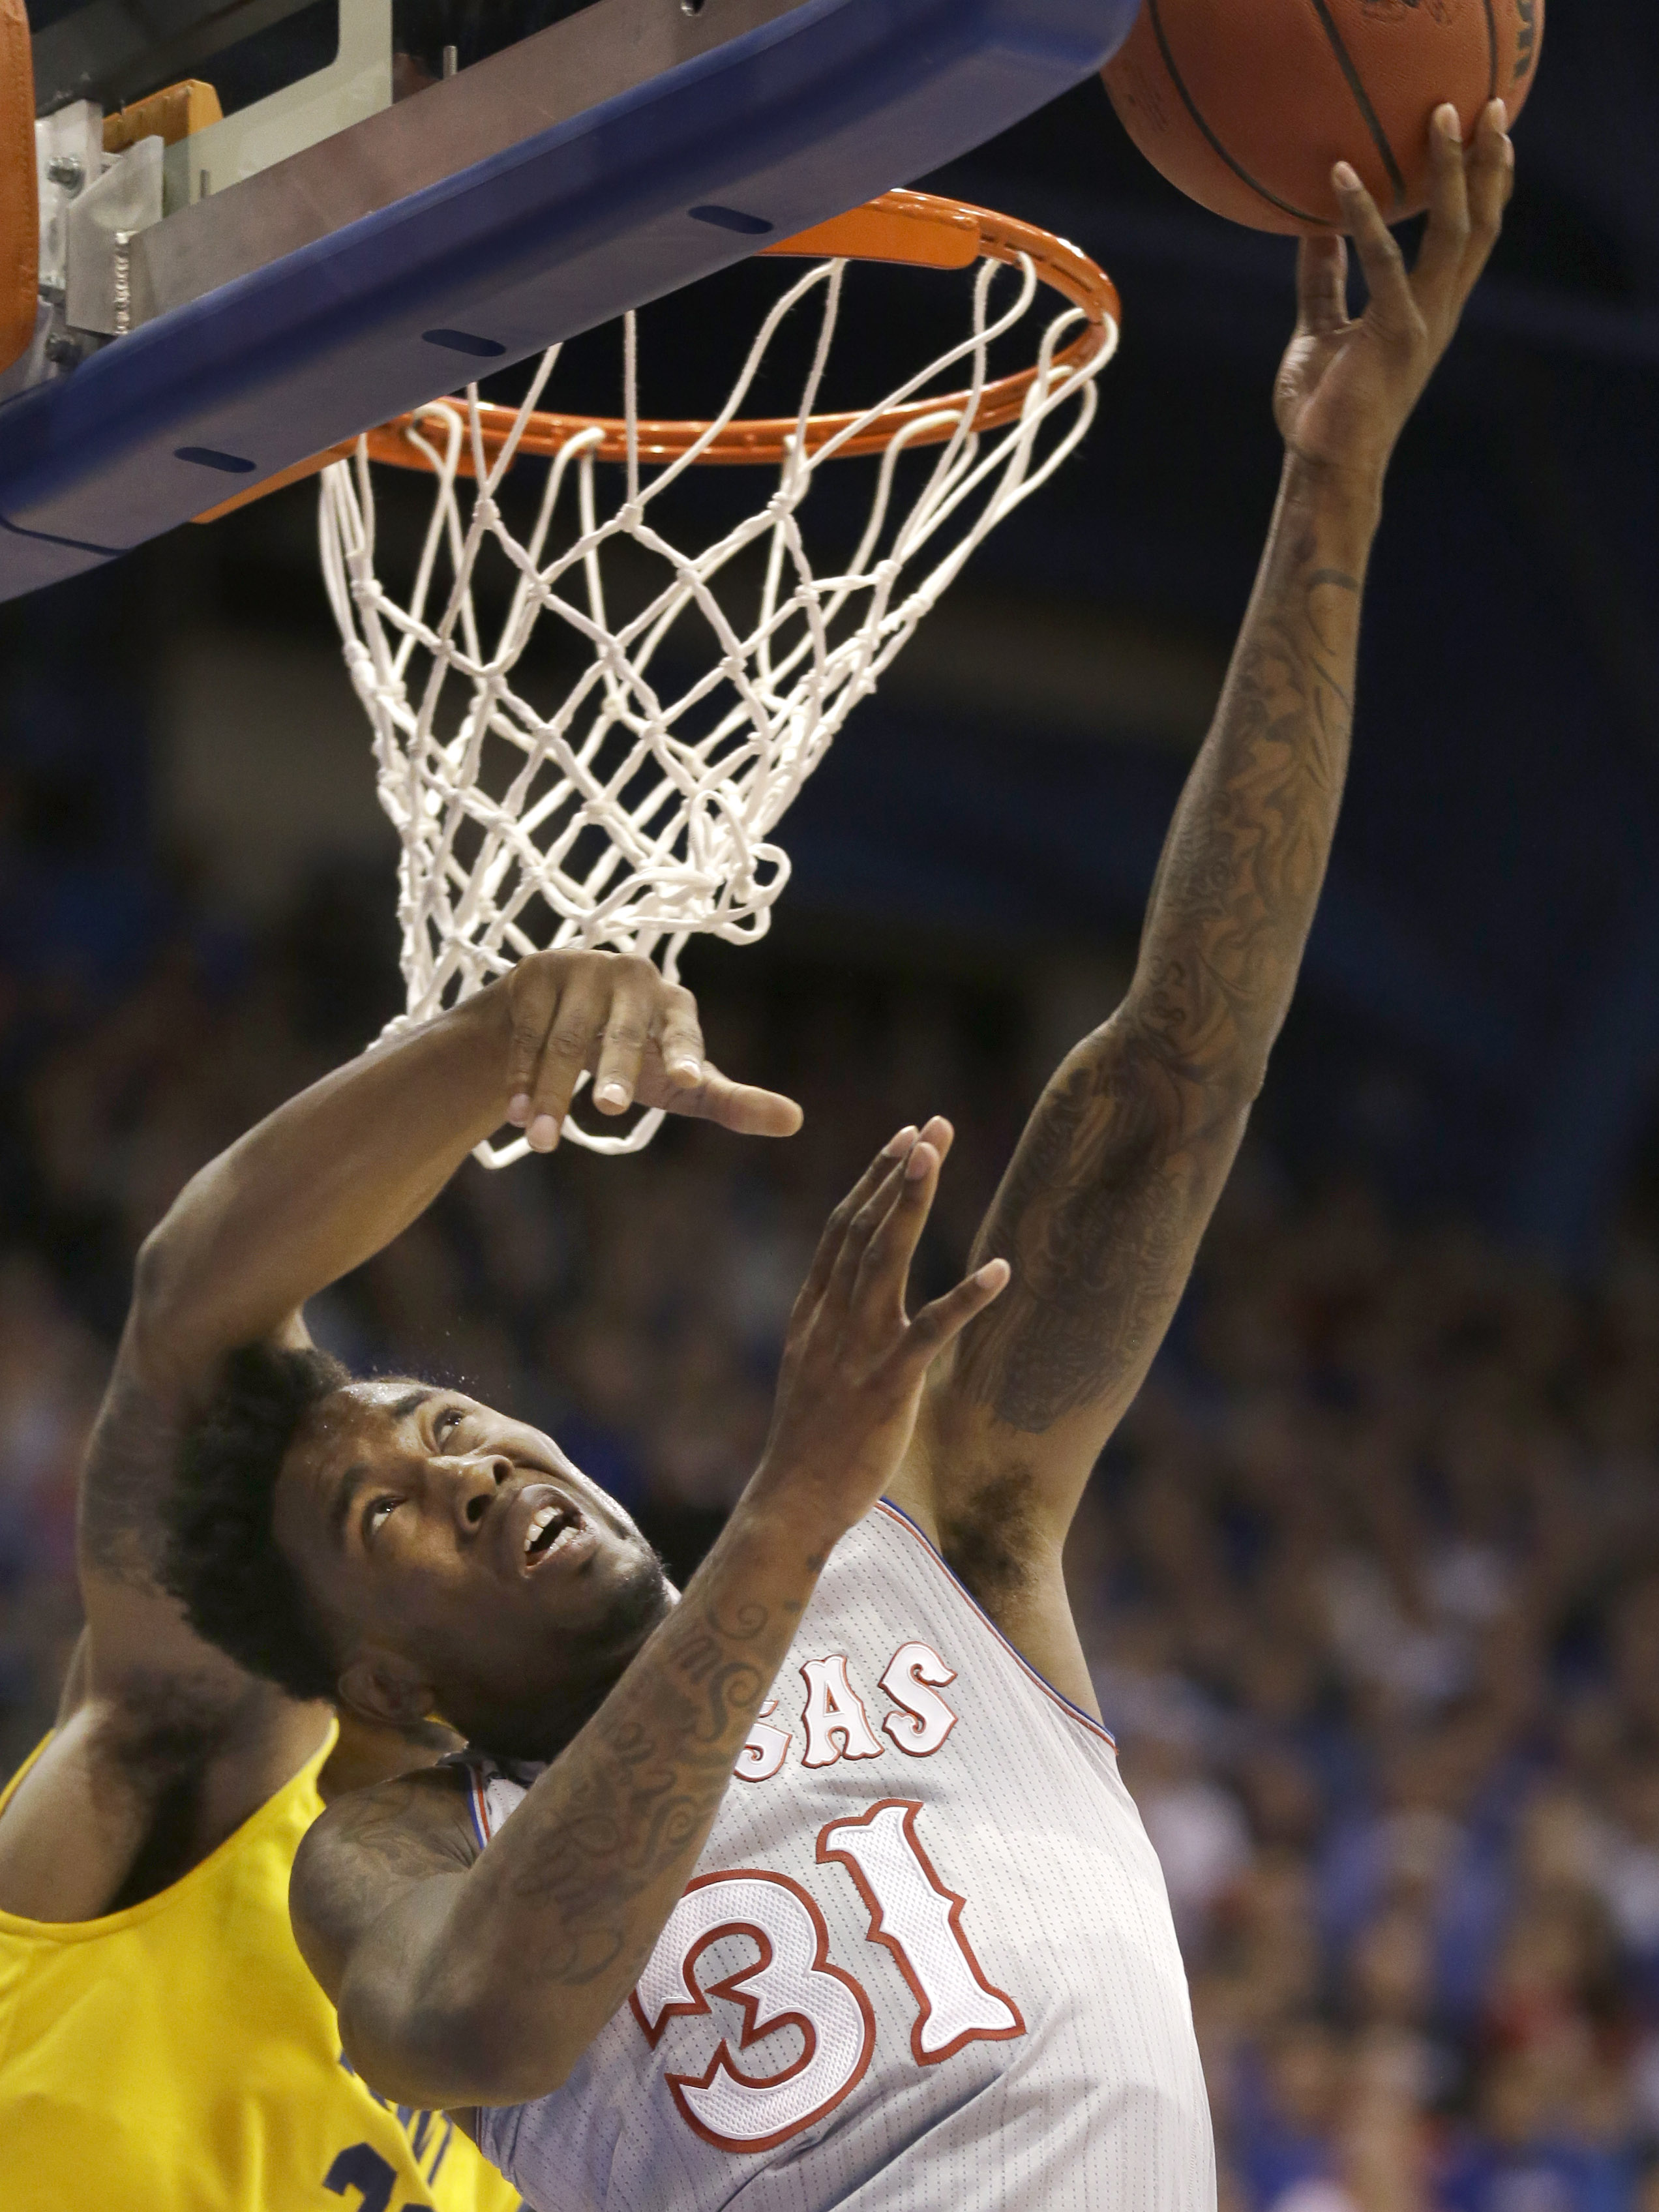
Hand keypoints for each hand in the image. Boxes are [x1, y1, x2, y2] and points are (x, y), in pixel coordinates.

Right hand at [494, 951, 801, 1151]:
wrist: (555, 1015)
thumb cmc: (634, 1055)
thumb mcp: (678, 1082)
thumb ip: (731, 1101)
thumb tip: (797, 1121)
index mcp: (674, 1003)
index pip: (683, 1032)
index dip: (686, 1054)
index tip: (691, 1079)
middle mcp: (632, 977)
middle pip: (621, 1036)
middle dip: (617, 1073)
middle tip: (613, 1111)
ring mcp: (582, 969)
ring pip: (566, 1040)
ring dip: (552, 1093)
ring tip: (542, 1141)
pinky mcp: (537, 973)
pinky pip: (528, 1032)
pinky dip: (521, 1074)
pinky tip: (516, 1113)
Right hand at [747, 1119, 1009, 1546]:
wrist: (791, 1500)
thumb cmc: (809, 1443)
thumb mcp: (810, 1368)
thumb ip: (829, 1326)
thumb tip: (847, 1294)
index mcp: (813, 1313)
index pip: (842, 1230)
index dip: (874, 1181)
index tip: (903, 1139)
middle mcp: (832, 1319)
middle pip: (865, 1228)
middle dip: (898, 1172)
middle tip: (930, 1125)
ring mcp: (858, 1348)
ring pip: (887, 1259)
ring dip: (913, 1202)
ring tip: (938, 1155)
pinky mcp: (888, 1384)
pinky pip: (931, 1331)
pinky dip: (966, 1297)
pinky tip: (1000, 1269)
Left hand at [1274, 99, 1513, 495]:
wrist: (1324, 467)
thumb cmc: (1321, 407)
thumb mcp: (1319, 328)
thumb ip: (1324, 277)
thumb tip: (1314, 225)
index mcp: (1429, 309)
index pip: (1470, 237)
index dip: (1484, 185)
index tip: (1486, 135)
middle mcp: (1438, 310)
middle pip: (1480, 224)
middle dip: (1488, 164)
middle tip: (1483, 105)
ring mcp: (1423, 322)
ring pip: (1455, 231)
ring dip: (1450, 171)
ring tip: (1440, 116)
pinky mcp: (1395, 334)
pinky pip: (1384, 261)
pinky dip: (1363, 216)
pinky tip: (1341, 178)